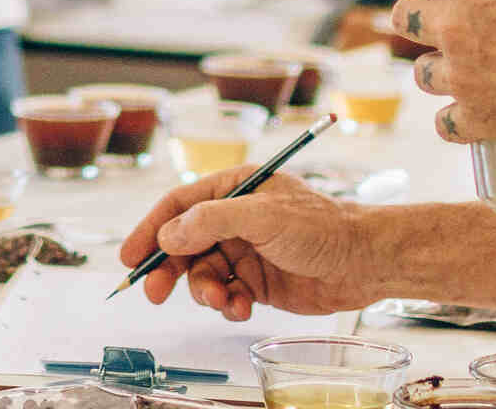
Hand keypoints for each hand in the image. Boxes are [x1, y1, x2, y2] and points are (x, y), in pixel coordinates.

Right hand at [118, 167, 382, 320]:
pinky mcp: (257, 282)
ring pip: (203, 273)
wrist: (365, 263)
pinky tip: (242, 307)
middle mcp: (235, 219)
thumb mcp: (262, 216)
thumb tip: (170, 234)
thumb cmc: (322, 227)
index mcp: (234, 189)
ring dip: (205, 291)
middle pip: (184, 243)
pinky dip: (228, 304)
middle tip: (155, 292)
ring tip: (222, 300)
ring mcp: (245, 251)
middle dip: (169, 269)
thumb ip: (212, 221)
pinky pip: (226, 294)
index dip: (150, 229)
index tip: (129, 256)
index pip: (179, 206)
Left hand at [392, 0, 495, 157]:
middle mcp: (457, 26)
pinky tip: (471, 115)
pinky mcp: (478, 119)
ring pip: (421, 72)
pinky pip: (446, 123)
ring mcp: (462, 76)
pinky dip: (457, 120)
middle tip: (444, 14)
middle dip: (420, 12)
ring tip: (460, 66)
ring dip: (438, 67)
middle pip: (405, 14)